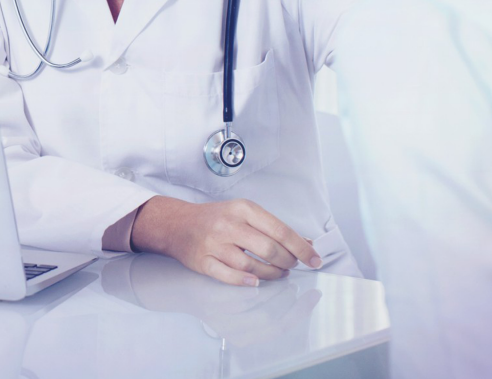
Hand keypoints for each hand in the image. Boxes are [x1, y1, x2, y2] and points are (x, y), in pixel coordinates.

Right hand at [128, 196, 321, 285]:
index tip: (314, 259)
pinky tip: (255, 281)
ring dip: (271, 274)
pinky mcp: (203, 260)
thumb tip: (306, 243)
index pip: (280, 230)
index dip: (301, 248)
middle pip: (268, 249)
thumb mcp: (244, 213)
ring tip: (278, 274)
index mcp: (242, 209)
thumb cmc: (215, 219)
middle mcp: (228, 225)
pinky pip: (227, 275)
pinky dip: (244, 281)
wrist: (177, 224)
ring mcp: (214, 243)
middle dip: (287, 262)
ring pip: (251, 265)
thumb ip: (274, 228)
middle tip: (292, 267)